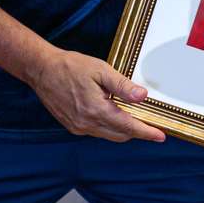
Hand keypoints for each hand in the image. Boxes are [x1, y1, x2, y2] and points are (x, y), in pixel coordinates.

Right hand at [24, 48, 166, 141]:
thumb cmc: (71, 66)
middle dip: (137, 131)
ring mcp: (78, 127)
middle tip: (150, 124)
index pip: (128, 126)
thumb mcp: (100, 70)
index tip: (160, 136)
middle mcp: (87, 124)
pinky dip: (108, 126)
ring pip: (108, 135)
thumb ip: (122, 85)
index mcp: (96, 110)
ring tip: (132, 116)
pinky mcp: (73, 126)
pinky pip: (97, 131)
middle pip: (120, 135)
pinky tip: (110, 112)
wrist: (42, 70)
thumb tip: (142, 97)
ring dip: (122, 129)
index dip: (146, 132)